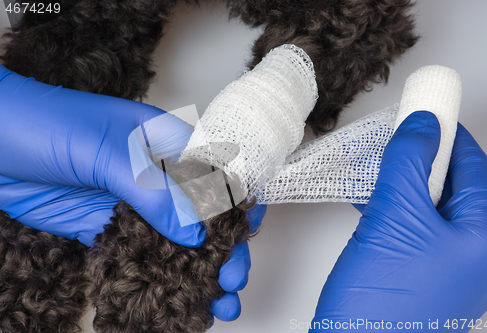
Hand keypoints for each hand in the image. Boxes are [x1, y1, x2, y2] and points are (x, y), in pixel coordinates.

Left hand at [0, 65, 267, 320]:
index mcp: (164, 142)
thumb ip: (151, 191)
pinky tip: (172, 295)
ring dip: (194, 269)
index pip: (213, 174)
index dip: (235, 204)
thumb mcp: (104, 150)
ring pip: (173, 240)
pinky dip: (158, 276)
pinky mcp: (104, 228)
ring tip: (216, 302)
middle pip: (199, 213)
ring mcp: (130, 203)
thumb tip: (194, 232)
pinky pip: (139, 254)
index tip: (247, 236)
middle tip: (231, 280)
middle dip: (220, 247)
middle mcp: (154, 174)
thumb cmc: (44, 124)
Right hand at [311, 111, 486, 330]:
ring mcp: (444, 264)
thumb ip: (409, 163)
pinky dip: (391, 203)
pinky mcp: (415, 270)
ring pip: (427, 203)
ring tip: (379, 160)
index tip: (427, 109)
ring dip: (403, 178)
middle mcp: (472, 253)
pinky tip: (369, 193)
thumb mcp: (396, 219)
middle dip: (423, 156)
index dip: (449, 135)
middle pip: (453, 185)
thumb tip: (423, 122)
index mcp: (486, 240)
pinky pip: (410, 223)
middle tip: (398, 133)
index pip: (475, 169)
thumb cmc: (383, 304)